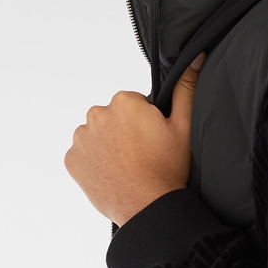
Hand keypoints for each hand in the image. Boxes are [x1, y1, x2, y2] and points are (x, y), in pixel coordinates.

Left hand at [65, 53, 202, 224]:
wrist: (147, 208)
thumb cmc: (167, 170)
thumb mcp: (184, 127)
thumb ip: (186, 88)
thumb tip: (194, 59)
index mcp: (124, 102)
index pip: (134, 103)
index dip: (147, 120)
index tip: (154, 139)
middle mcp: (97, 115)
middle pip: (113, 116)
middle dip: (126, 130)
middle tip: (143, 153)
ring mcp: (81, 139)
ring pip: (97, 134)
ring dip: (109, 145)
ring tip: (129, 165)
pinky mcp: (72, 160)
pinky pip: (83, 154)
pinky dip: (95, 161)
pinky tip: (113, 173)